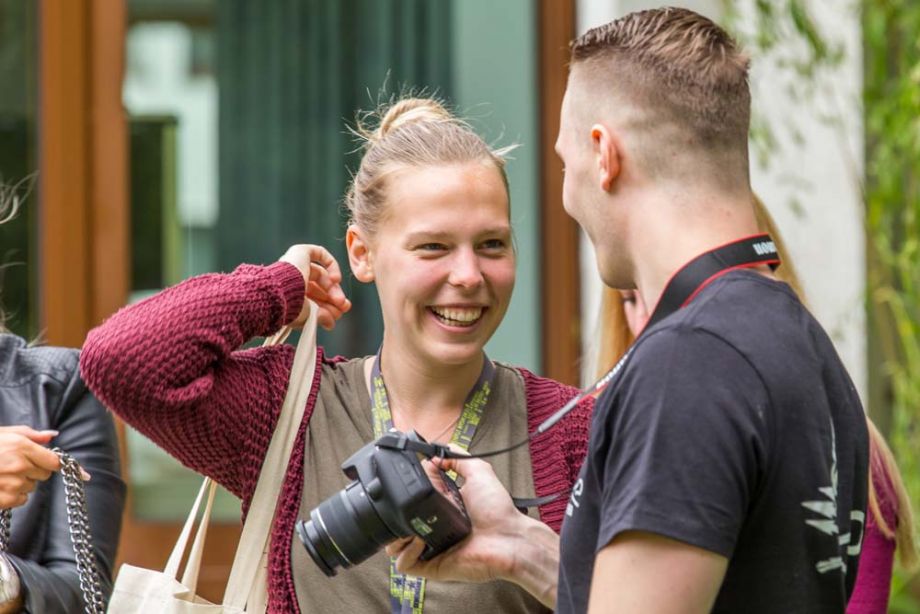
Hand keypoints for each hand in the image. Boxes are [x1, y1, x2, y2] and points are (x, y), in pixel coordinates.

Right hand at [0, 426, 68, 508]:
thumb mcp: (4, 434)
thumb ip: (30, 435)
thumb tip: (52, 435)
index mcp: (21, 447)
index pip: (54, 460)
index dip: (60, 465)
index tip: (84, 474)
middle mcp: (20, 466)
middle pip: (44, 474)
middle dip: (34, 470)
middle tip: (15, 465)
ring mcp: (12, 484)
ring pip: (32, 487)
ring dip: (22, 483)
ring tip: (3, 475)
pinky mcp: (5, 499)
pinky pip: (21, 500)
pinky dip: (13, 496)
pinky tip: (0, 486)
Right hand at [279, 244, 351, 329]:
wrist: (281, 295)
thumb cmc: (290, 309)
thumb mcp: (308, 317)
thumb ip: (321, 317)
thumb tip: (331, 323)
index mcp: (289, 294)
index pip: (312, 298)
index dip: (327, 306)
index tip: (337, 315)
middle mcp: (291, 278)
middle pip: (319, 287)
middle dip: (333, 298)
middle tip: (342, 307)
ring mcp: (295, 264)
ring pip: (321, 275)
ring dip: (334, 289)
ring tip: (340, 300)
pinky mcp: (299, 252)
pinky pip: (319, 253)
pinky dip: (332, 265)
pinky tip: (335, 280)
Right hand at [386, 454, 532, 583]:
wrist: (510, 539)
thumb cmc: (499, 510)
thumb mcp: (478, 471)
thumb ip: (458, 458)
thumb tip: (436, 453)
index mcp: (442, 508)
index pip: (412, 501)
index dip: (405, 491)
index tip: (407, 482)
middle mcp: (434, 528)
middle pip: (399, 523)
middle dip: (395, 513)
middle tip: (407, 504)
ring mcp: (431, 548)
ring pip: (395, 548)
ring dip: (393, 536)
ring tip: (406, 526)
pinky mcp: (432, 566)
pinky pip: (406, 565)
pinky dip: (405, 552)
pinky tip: (419, 539)